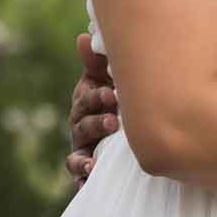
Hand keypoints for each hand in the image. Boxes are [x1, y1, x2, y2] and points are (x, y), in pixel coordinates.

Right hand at [66, 32, 119, 189]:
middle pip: (83, 123)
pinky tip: (91, 178)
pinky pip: (79, 174)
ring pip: (79, 149)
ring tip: (97, 158)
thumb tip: (82, 37)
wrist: (137, 129)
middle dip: (97, 122)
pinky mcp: (87, 168)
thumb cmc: (120, 96)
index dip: (98, 96)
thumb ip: (99, 61)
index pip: (87, 96)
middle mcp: (81, 123)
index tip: (113, 95)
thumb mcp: (111, 78)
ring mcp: (83, 146)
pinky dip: (82, 177)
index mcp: (88, 99)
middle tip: (114, 121)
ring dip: (87, 153)